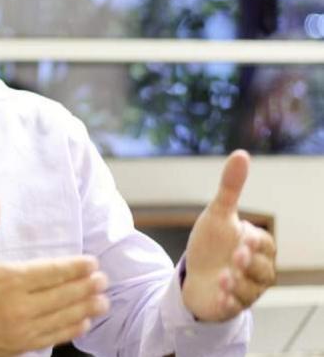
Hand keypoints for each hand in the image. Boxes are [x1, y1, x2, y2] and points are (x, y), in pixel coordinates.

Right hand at [0, 199, 108, 356]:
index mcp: (6, 280)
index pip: (51, 272)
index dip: (74, 267)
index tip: (91, 262)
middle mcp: (17, 307)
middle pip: (62, 296)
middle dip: (86, 287)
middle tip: (104, 279)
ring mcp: (18, 330)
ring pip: (60, 318)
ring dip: (84, 309)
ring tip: (102, 301)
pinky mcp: (15, 346)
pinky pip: (49, 338)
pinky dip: (69, 331)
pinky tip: (82, 324)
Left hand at [182, 150, 276, 321]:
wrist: (195, 275)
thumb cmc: (212, 243)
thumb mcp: (218, 214)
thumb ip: (230, 188)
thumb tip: (241, 153)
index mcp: (257, 247)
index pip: (265, 244)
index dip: (256, 240)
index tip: (243, 234)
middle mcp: (257, 270)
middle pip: (263, 269)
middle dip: (250, 262)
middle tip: (236, 255)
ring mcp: (246, 290)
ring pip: (251, 290)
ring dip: (238, 283)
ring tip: (223, 276)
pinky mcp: (231, 306)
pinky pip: (236, 307)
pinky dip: (229, 302)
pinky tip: (220, 296)